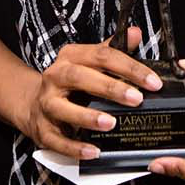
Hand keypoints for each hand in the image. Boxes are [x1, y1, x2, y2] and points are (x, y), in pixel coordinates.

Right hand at [17, 26, 163, 159]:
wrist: (33, 102)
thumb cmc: (70, 82)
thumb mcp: (90, 62)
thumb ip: (112, 50)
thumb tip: (135, 34)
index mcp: (70, 57)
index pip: (101, 55)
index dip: (129, 67)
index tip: (151, 81)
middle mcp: (55, 76)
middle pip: (80, 77)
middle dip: (110, 88)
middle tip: (136, 98)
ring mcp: (46, 103)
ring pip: (63, 108)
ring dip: (87, 116)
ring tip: (111, 123)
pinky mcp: (42, 128)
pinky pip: (57, 139)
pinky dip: (74, 147)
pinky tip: (93, 151)